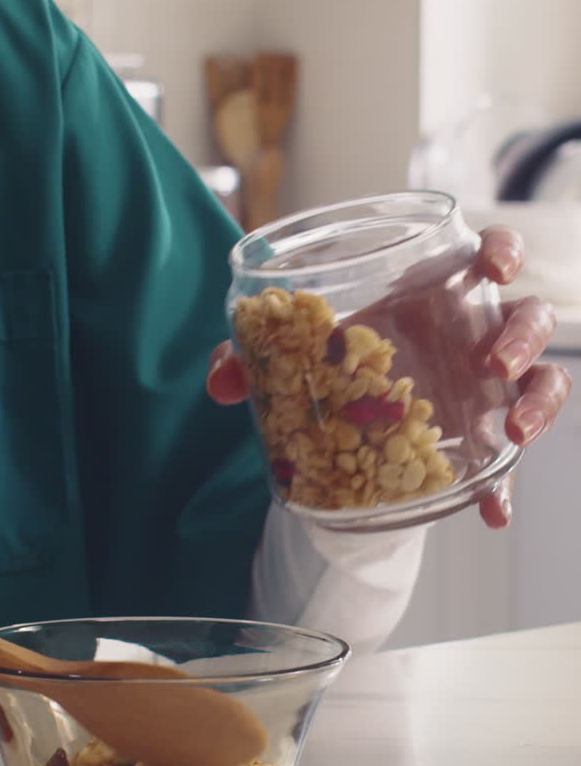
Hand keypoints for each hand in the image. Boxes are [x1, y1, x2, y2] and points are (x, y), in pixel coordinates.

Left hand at [207, 227, 570, 528]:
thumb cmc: (336, 355)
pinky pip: (509, 462)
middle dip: (523, 336)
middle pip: (529, 317)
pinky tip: (492, 512)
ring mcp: (489, 387)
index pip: (488, 255)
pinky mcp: (483, 437)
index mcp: (437, 292)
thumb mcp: (297, 352)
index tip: (496, 267)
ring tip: (514, 430)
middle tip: (496, 363)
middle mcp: (475, 333)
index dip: (502, 253)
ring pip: (545, 380)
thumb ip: (256, 357)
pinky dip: (502, 489)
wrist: (345, 416)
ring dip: (538, 401)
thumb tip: (222, 382)